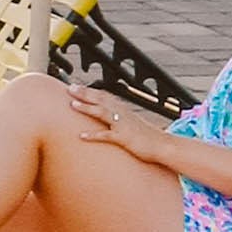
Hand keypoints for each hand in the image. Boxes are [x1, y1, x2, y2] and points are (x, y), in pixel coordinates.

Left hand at [61, 89, 176, 165]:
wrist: (162, 145)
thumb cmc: (146, 136)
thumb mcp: (131, 124)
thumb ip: (119, 119)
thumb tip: (109, 118)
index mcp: (123, 110)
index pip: (103, 96)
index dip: (89, 90)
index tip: (75, 86)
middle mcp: (122, 114)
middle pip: (100, 100)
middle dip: (84, 93)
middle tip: (70, 88)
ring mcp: (122, 125)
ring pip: (102, 113)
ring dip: (87, 108)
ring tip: (72, 104)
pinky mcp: (124, 138)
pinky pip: (106, 135)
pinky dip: (93, 135)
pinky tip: (81, 135)